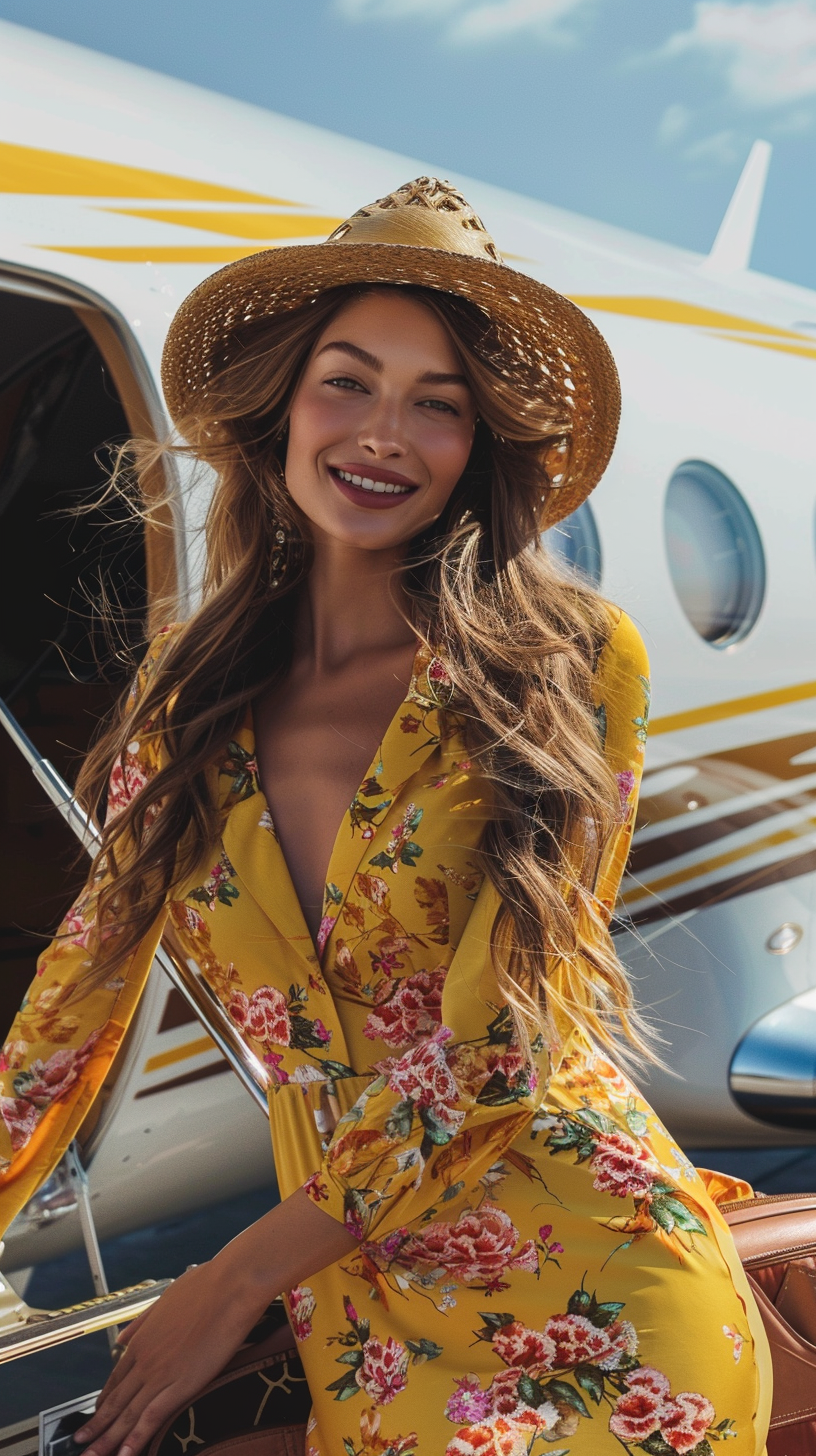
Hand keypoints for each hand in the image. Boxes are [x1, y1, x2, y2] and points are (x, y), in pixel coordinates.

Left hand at [73, 1186, 355, 1455]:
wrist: (231, 1284)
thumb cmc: (206, 1284)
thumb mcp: (165, 1298)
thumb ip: (142, 1321)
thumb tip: (123, 1337)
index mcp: (142, 1339)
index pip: (116, 1378)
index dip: (104, 1400)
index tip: (96, 1415)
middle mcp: (145, 1358)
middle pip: (115, 1400)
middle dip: (96, 1426)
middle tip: (81, 1444)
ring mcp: (161, 1373)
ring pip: (127, 1414)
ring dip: (108, 1438)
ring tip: (93, 1455)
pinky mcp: (181, 1383)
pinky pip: (152, 1417)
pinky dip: (136, 1438)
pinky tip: (126, 1453)